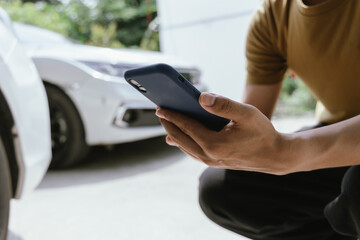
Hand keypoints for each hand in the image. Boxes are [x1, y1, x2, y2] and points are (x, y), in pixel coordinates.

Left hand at [156, 93, 293, 174]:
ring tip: (167, 122)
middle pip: (181, 138)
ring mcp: (211, 162)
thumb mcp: (246, 113)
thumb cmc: (263, 133)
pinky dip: (183, 143)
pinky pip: (193, 152)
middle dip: (169, 124)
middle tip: (160, 111)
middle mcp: (209, 156)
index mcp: (214, 144)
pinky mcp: (214, 163)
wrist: (275, 156)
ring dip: (174, 134)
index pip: (186, 127)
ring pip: (185, 147)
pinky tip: (178, 139)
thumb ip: (223, 104)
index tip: (160, 107)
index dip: (172, 115)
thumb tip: (200, 98)